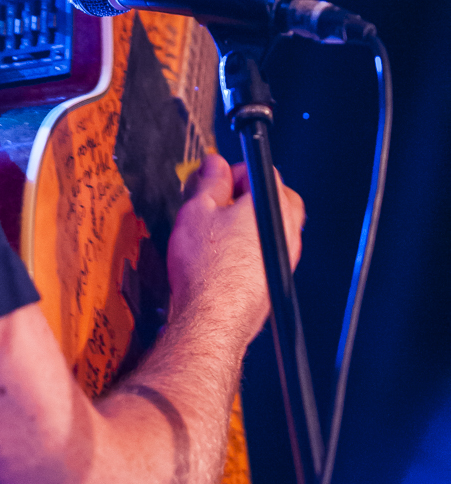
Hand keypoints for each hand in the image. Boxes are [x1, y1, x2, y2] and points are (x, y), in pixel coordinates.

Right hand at [167, 152, 303, 345]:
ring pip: (271, 227)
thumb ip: (210, 181)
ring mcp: (285, 258)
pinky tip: (222, 257)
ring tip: (215, 233)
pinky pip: (267, 252)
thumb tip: (215, 165)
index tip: (214, 183)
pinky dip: (249, 248)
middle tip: (218, 204)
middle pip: (275, 198)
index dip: (232, 173)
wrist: (212, 317)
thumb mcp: (196, 210)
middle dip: (246, 196)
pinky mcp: (275, 280)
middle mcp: (287, 231)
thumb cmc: (206, 269)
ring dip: (247, 223)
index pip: (261, 171)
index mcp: (271, 206)